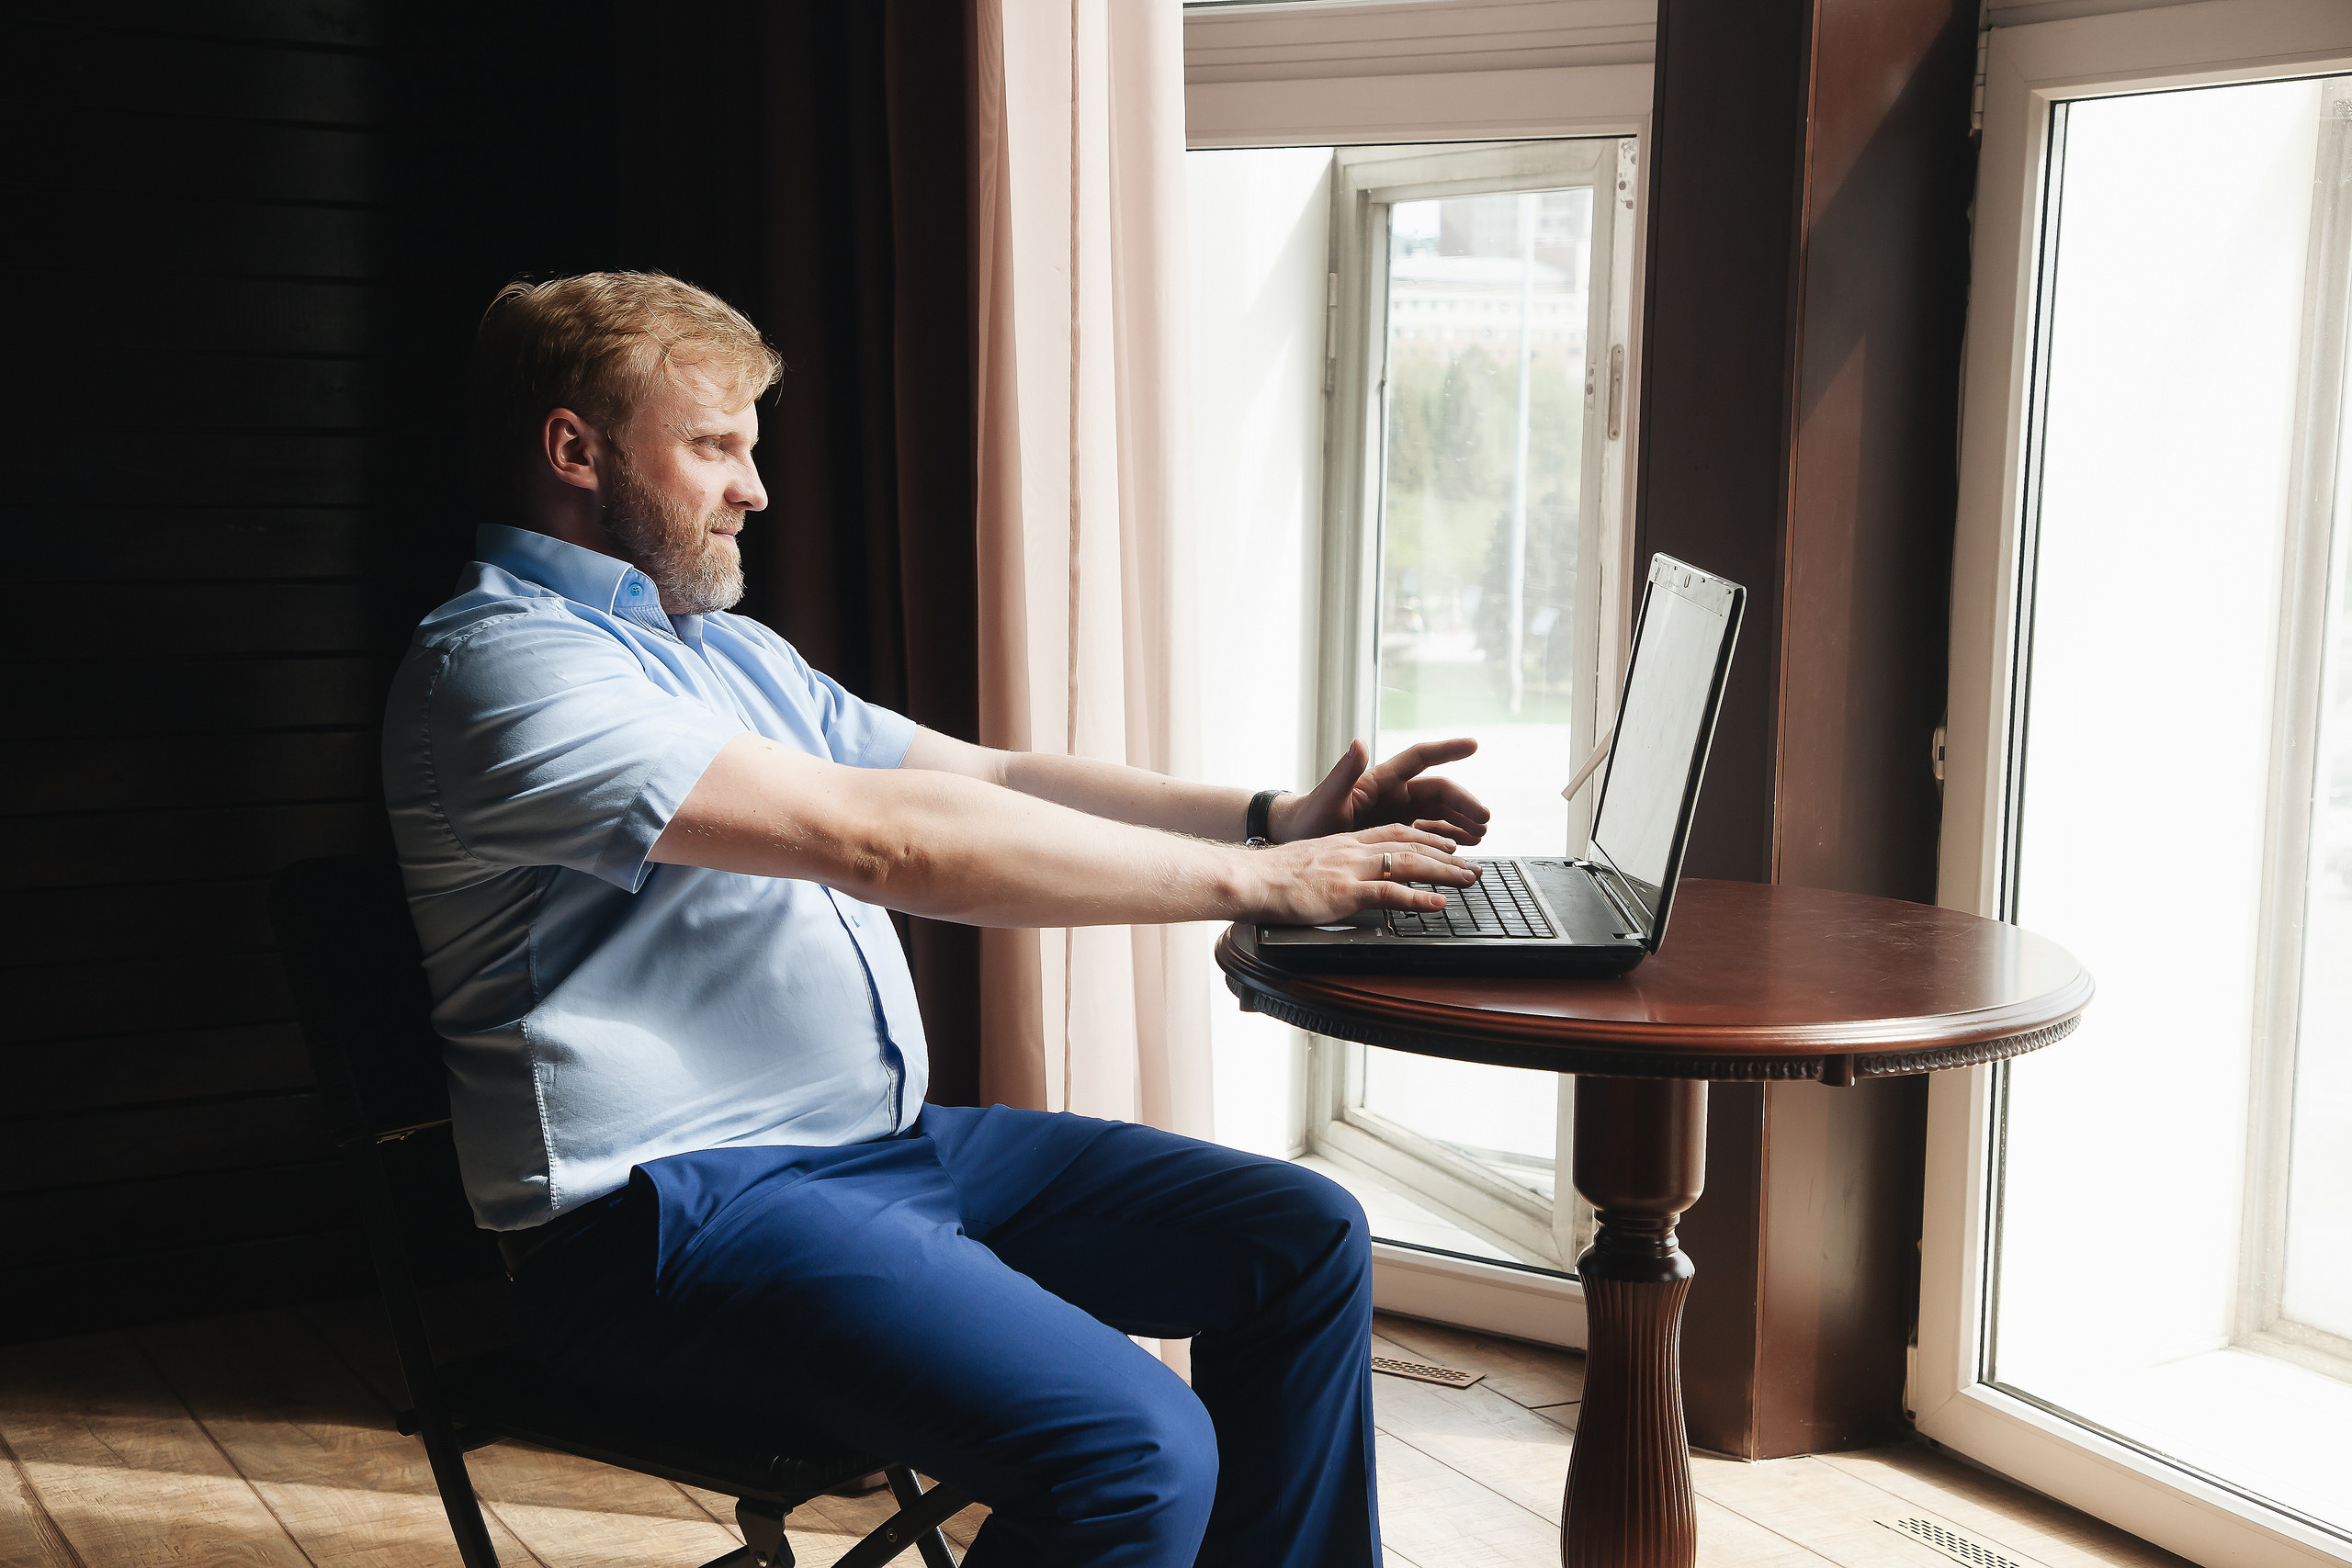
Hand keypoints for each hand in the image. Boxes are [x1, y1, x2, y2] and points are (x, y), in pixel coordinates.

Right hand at [1237, 823, 1479, 924]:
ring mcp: (1351, 869)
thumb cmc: (1272, 877)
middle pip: (1411, 845)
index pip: (1395, 832)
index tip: (1449, 844)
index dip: (1427, 836)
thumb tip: (1344, 881)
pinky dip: (1417, 899)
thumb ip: (1333, 866)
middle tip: (1474, 866)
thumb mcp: (1310, 862)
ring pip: (1409, 864)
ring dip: (1444, 872)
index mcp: (1346, 842)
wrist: (1249, 879)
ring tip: (1469, 880)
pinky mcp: (1345, 892)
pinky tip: (1438, 904)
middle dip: (1447, 854)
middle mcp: (1353, 850)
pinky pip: (1389, 893)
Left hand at [1271, 737, 1489, 846]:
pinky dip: (1447, 839)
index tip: (1473, 745)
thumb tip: (1359, 741)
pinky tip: (1463, 848)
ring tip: (1481, 835)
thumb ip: (1344, 772)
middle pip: (1438, 792)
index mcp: (1380, 780)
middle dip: (1464, 803)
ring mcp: (1396, 814)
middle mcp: (1393, 794)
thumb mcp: (1327, 797)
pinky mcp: (1395, 834)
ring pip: (1439, 813)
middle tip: (1485, 819)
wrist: (1298, 839)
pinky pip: (1428, 833)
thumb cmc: (1309, 817)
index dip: (1447, 750)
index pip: (1420, 758)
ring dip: (1461, 822)